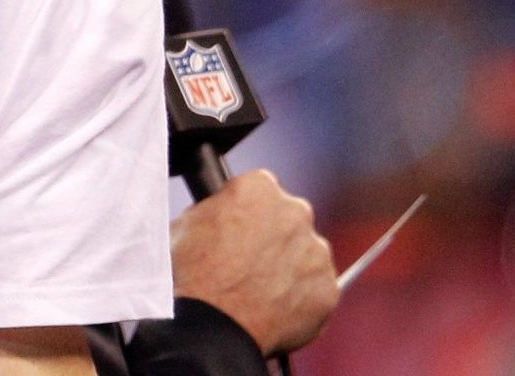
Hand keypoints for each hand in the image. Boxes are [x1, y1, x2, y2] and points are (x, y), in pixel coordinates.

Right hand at [170, 169, 337, 355]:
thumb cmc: (191, 275)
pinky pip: (317, 291)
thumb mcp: (185, 223)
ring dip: (290, 267)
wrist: (210, 326)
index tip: (236, 232)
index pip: (260, 191)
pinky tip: (273, 310)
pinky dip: (300, 299)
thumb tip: (223, 214)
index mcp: (259, 188)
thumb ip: (216, 211)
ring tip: (259, 292)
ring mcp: (317, 252)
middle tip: (248, 264)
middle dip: (273, 237)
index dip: (245, 213)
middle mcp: (296, 212)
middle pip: (289, 219)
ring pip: (306, 255)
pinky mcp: (329, 290)